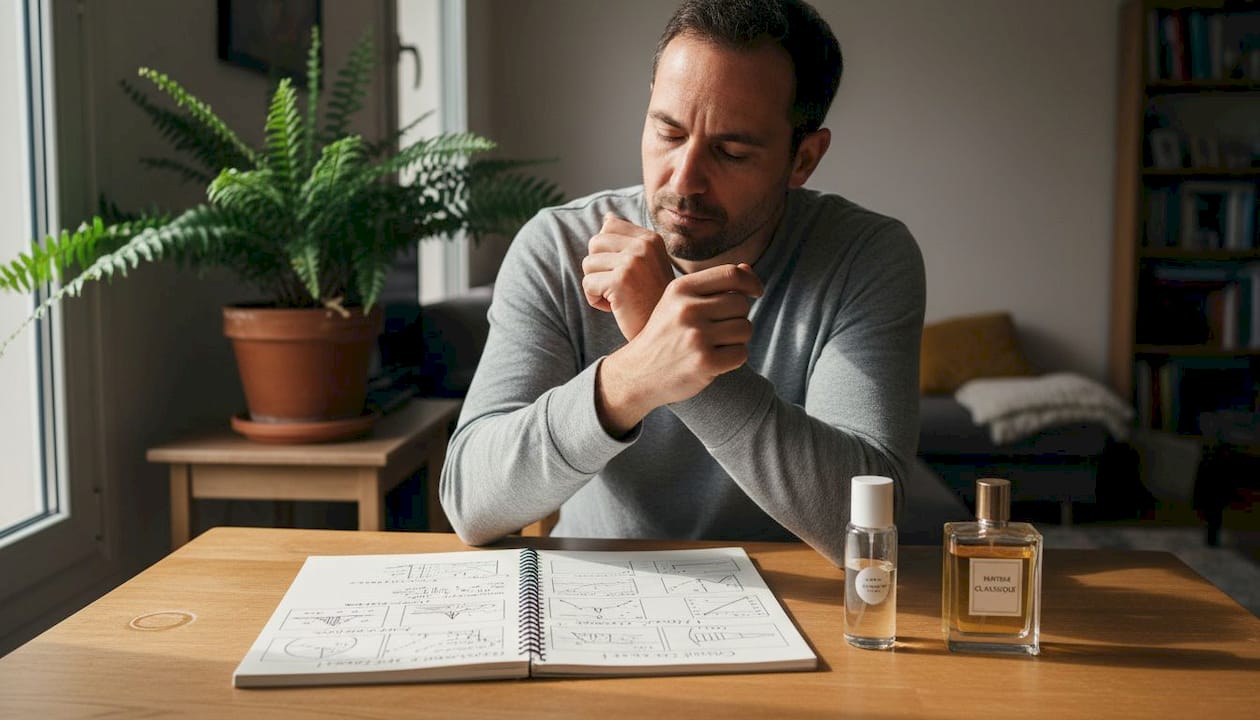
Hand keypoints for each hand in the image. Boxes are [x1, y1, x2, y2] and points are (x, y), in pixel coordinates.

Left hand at [581, 213, 673, 339]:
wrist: (666, 333)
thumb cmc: (651, 301)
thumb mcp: (646, 264)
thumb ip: (627, 239)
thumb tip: (606, 216)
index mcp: (650, 238)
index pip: (609, 226)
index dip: (608, 253)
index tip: (627, 272)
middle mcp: (643, 245)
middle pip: (594, 243)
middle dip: (599, 267)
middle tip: (620, 286)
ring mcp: (633, 262)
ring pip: (588, 264)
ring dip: (597, 285)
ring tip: (619, 297)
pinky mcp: (620, 281)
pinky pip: (588, 284)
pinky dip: (595, 300)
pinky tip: (615, 307)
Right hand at [595, 263, 762, 435]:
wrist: (637, 374)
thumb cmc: (665, 335)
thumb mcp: (678, 302)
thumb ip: (713, 285)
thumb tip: (749, 271)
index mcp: (680, 288)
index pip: (731, 274)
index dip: (751, 282)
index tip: (756, 292)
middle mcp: (687, 309)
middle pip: (741, 305)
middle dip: (737, 317)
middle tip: (719, 330)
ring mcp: (696, 336)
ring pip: (745, 329)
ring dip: (737, 339)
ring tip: (715, 345)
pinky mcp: (705, 362)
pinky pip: (741, 354)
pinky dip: (733, 359)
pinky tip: (714, 360)